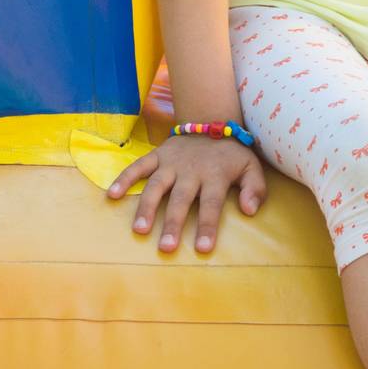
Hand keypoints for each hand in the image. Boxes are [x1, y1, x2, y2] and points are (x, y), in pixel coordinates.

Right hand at [106, 134, 267, 253]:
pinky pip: (138, 166)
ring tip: (140, 230)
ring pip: (156, 186)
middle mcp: (191, 170)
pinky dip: (124, 178)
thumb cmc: (231, 153)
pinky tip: (112, 195)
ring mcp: (171, 162)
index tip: (202, 249)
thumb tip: (249, 210)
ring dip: (147, 207)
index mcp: (215, 175)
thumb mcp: (251, 166)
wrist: (211, 119)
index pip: (212, 204)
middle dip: (174, 223)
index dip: (207, 226)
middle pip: (181, 199)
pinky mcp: (157, 155)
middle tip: (166, 247)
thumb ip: (255, 188)